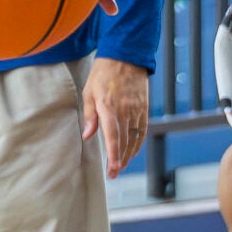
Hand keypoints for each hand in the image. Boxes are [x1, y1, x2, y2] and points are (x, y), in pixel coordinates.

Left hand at [81, 57, 150, 178]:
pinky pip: (142, 130)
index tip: (113, 170)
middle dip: (120, 160)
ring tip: (121, 165)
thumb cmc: (103, 73)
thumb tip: (87, 136)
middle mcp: (126, 112)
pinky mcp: (143, 108)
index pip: (113, 138)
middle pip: (124, 142)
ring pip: (134, 138)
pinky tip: (132, 151)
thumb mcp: (89, 92)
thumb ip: (89, 116)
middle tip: (114, 174)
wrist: (126, 57)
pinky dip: (138, 143)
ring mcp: (137, 110)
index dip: (113, 156)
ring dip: (129, 154)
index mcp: (109, 108)